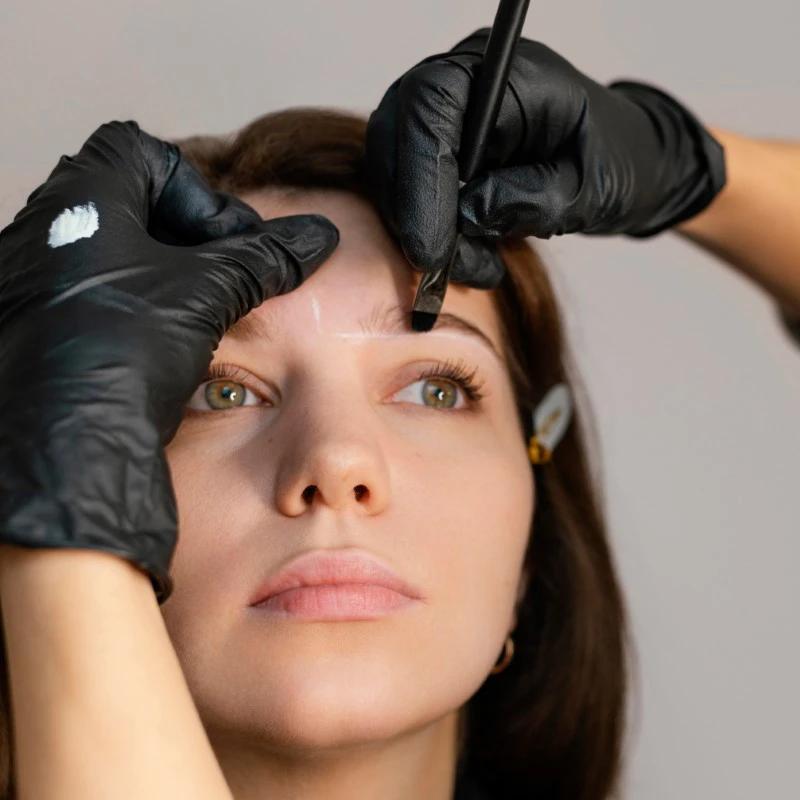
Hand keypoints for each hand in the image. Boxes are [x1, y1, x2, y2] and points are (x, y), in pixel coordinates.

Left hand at [0, 120, 338, 602]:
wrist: (66, 444)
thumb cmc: (121, 347)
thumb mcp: (206, 291)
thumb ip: (264, 258)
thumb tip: (318, 237)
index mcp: (79, 198)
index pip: (140, 152)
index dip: (195, 190)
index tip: (225, 240)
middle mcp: (43, 231)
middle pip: (127, 202)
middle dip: (184, 234)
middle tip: (219, 274)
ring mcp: (33, 281)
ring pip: (111, 252)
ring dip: (162, 274)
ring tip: (196, 313)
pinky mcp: (37, 325)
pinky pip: (92, 295)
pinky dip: (135, 307)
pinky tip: (160, 345)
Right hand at [365, 28, 725, 280]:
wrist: (620, 164)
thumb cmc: (615, 163)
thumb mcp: (590, 190)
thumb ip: (533, 198)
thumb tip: (468, 214)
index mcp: (510, 72)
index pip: (434, 106)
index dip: (423, 179)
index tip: (431, 248)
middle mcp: (466, 82)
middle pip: (399, 133)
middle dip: (413, 210)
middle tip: (441, 268)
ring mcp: (445, 115)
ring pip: (394, 167)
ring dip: (419, 229)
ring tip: (475, 267)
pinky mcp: (436, 149)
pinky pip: (406, 189)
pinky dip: (426, 231)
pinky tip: (467, 258)